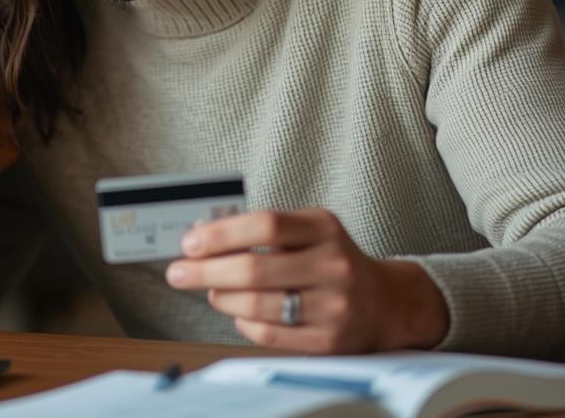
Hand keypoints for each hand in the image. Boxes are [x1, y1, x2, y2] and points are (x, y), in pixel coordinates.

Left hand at [165, 208, 449, 353]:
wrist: (386, 302)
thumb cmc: (333, 260)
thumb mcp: (309, 231)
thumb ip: (263, 230)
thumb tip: (203, 236)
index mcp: (325, 228)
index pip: (265, 225)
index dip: (221, 233)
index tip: (190, 242)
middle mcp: (333, 266)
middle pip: (254, 269)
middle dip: (204, 271)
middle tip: (178, 272)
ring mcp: (333, 306)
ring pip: (256, 305)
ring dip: (220, 297)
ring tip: (210, 290)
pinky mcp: (328, 340)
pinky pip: (268, 333)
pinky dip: (243, 322)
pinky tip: (238, 311)